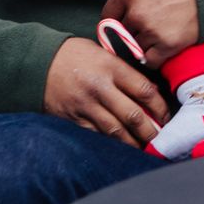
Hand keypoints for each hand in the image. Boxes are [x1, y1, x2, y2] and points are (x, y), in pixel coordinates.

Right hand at [42, 38, 167, 146]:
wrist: (37, 62)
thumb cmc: (75, 55)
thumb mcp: (104, 54)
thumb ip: (125, 72)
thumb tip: (150, 94)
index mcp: (111, 68)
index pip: (145, 91)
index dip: (160, 108)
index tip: (166, 117)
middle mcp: (100, 87)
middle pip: (133, 115)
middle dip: (150, 131)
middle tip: (160, 140)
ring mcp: (84, 105)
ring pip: (115, 130)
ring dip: (132, 143)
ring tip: (143, 148)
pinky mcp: (71, 118)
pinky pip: (94, 135)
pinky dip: (108, 143)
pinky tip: (118, 148)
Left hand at [95, 0, 198, 69]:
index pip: (108, 15)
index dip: (117, 15)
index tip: (128, 14)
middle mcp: (137, 14)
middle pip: (121, 31)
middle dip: (130, 28)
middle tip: (146, 21)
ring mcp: (153, 31)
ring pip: (134, 46)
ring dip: (141, 42)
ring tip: (155, 32)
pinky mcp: (169, 45)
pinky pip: (150, 60)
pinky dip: (152, 56)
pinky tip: (159, 46)